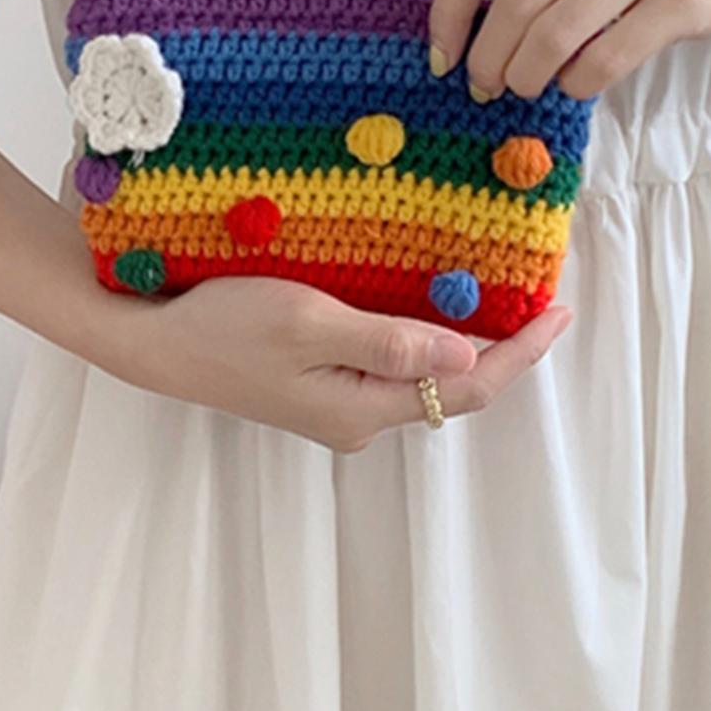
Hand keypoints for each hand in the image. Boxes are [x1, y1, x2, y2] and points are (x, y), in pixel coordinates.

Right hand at [97, 276, 573, 452]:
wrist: (152, 343)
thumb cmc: (223, 326)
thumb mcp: (308, 323)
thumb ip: (388, 341)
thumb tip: (465, 354)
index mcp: (364, 408)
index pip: (469, 387)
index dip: (520, 352)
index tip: (558, 310)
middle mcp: (359, 418)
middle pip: (453, 387)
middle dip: (501, 345)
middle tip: (535, 293)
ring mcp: (336, 405)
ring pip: (421, 375)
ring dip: (461, 338)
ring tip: (494, 292)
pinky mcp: (317, 386)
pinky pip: (389, 365)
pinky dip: (421, 336)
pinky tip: (425, 302)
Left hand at [427, 0, 710, 101]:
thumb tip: (483, 24)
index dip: (450, 10)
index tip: (443, 52)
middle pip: (513, 6)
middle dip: (486, 59)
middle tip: (483, 86)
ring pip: (553, 38)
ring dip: (526, 77)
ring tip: (524, 88)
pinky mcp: (681, 1)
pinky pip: (603, 59)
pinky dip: (576, 83)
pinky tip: (575, 85)